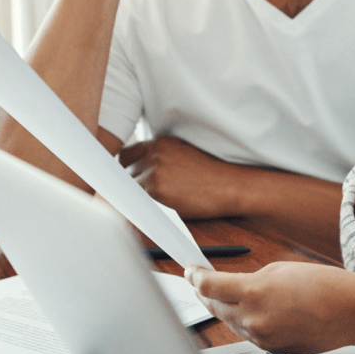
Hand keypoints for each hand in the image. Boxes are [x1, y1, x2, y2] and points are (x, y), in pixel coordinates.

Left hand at [119, 136, 245, 218]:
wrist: (229, 185)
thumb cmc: (211, 174)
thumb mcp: (184, 154)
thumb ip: (160, 157)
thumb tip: (138, 171)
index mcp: (159, 143)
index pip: (126, 155)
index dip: (127, 170)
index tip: (132, 180)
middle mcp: (153, 154)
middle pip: (125, 173)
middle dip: (132, 185)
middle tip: (147, 196)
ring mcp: (153, 172)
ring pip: (130, 189)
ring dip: (138, 198)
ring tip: (158, 203)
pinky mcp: (155, 191)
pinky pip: (137, 203)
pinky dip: (142, 208)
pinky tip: (157, 209)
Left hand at [185, 262, 354, 353]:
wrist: (351, 312)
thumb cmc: (323, 285)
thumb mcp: (280, 269)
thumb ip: (250, 279)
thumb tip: (232, 287)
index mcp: (254, 292)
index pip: (208, 286)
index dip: (195, 277)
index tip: (190, 270)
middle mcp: (253, 318)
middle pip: (213, 307)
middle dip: (205, 293)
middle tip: (198, 281)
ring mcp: (262, 337)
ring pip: (230, 322)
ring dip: (223, 307)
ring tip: (221, 294)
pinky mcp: (272, 349)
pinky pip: (248, 333)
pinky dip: (244, 320)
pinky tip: (249, 309)